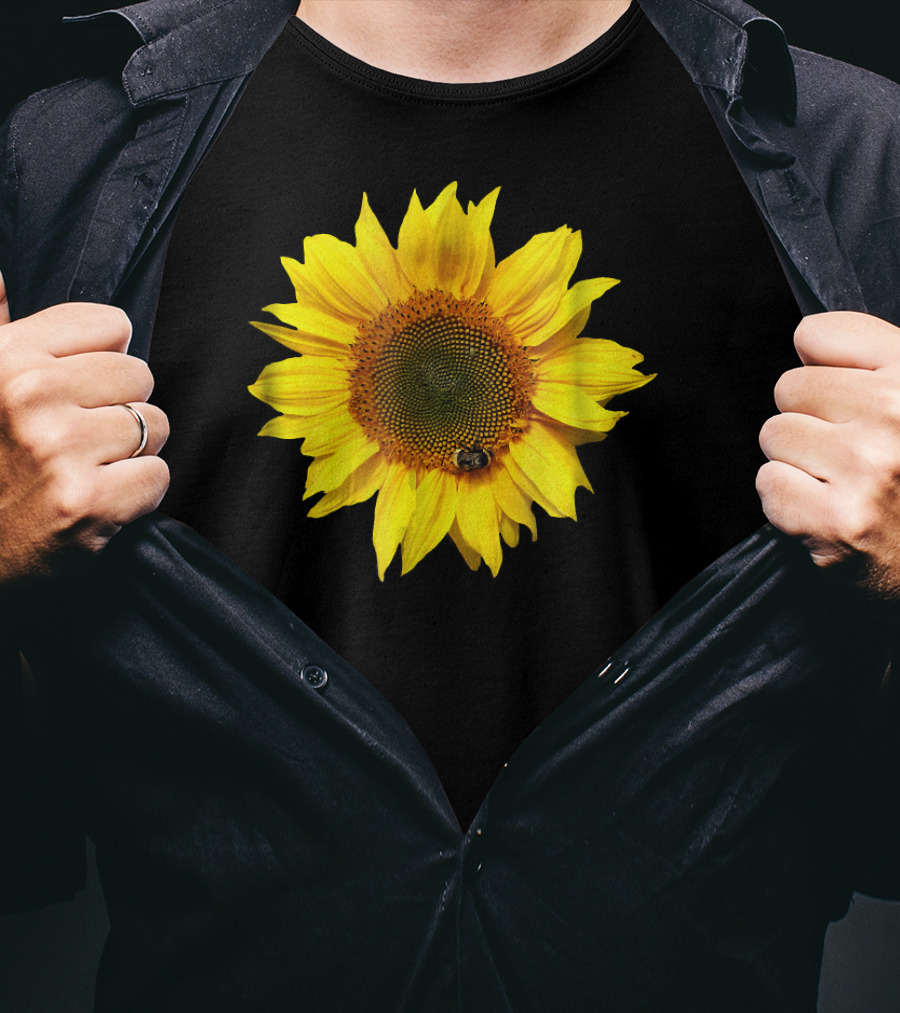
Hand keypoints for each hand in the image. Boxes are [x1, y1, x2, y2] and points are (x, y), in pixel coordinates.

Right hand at [0, 270, 168, 589]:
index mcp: (5, 358)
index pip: (112, 324)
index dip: (105, 359)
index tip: (79, 387)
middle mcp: (29, 395)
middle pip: (140, 375)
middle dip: (121, 407)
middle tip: (81, 438)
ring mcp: (58, 450)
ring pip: (154, 425)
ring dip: (132, 452)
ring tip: (87, 468)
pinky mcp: (85, 503)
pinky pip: (157, 476)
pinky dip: (138, 493)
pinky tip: (99, 500)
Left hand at [758, 311, 899, 605]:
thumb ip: (869, 360)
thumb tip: (803, 338)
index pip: (817, 333)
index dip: (820, 366)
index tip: (845, 396)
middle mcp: (896, 415)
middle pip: (789, 387)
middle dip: (809, 419)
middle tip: (850, 453)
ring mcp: (867, 469)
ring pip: (774, 435)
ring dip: (798, 461)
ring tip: (843, 483)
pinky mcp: (836, 521)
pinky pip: (768, 484)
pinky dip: (788, 502)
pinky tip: (830, 511)